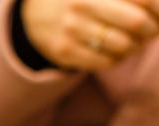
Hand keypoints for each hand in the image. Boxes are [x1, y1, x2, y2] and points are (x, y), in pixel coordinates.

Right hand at [21, 0, 158, 69]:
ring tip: (133, 42)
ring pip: (122, 46)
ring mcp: (71, 29)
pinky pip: (105, 62)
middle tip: (151, 30)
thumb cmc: (81, 0)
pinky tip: (115, 52)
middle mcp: (83, 5)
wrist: (36, 14)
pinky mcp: (64, 51)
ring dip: (135, 46)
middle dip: (151, 29)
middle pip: (136, 22)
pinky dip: (118, 58)